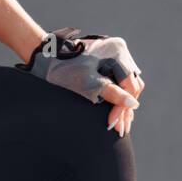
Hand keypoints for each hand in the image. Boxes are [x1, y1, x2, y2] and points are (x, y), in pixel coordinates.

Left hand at [18, 29, 143, 134]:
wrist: (48, 58)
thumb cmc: (66, 70)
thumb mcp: (88, 84)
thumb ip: (112, 93)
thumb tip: (133, 105)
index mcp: (117, 51)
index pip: (130, 85)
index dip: (122, 107)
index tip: (112, 124)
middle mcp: (119, 50)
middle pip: (131, 85)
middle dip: (124, 108)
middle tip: (119, 130)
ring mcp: (115, 55)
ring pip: (127, 84)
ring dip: (123, 104)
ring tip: (119, 125)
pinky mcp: (108, 61)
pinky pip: (120, 81)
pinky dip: (118, 97)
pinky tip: (116, 111)